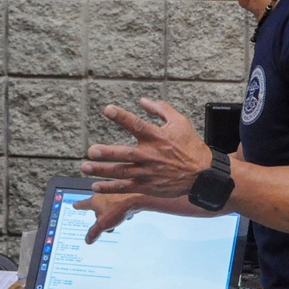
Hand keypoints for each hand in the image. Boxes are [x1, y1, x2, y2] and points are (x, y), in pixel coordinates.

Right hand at [72, 193, 139, 243]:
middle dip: (99, 218)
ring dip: (110, 217)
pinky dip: (119, 212)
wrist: (135, 199)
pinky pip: (118, 207)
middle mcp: (101, 196)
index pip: (82, 204)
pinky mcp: (121, 196)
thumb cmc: (117, 209)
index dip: (78, 206)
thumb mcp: (103, 225)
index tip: (75, 205)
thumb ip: (94, 232)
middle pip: (97, 209)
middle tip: (102, 226)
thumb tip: (87, 240)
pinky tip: (124, 217)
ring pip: (108, 208)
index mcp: (94, 201)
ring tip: (115, 224)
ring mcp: (112, 195)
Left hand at [81, 98, 209, 197]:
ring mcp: (147, 172)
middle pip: (124, 154)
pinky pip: (125, 187)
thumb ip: (161, 108)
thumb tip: (143, 100)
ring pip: (121, 171)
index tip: (107, 110)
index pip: (136, 124)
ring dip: (102, 170)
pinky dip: (110, 188)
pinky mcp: (147, 186)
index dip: (122, 117)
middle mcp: (150, 155)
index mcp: (157, 137)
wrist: (202, 174)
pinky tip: (95, 186)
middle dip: (106, 153)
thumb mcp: (180, 121)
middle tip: (91, 151)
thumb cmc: (190, 145)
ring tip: (85, 167)